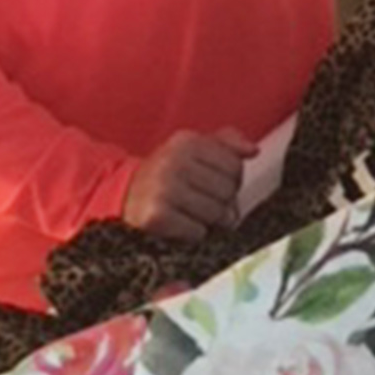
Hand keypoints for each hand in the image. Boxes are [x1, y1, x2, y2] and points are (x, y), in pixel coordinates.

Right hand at [124, 129, 254, 241]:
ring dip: (207, 220)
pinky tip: (178, 223)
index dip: (230, 181)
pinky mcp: (156, 215)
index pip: (235, 167)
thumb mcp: (192, 149)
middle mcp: (174, 161)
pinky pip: (198, 232)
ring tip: (189, 212)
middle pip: (228, 192)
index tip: (211, 184)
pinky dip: (192, 233)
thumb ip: (227, 143)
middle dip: (220, 202)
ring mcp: (163, 188)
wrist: (121, 195)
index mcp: (187, 141)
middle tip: (199, 201)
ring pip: (216, 213)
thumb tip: (253, 150)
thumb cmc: (166, 174)